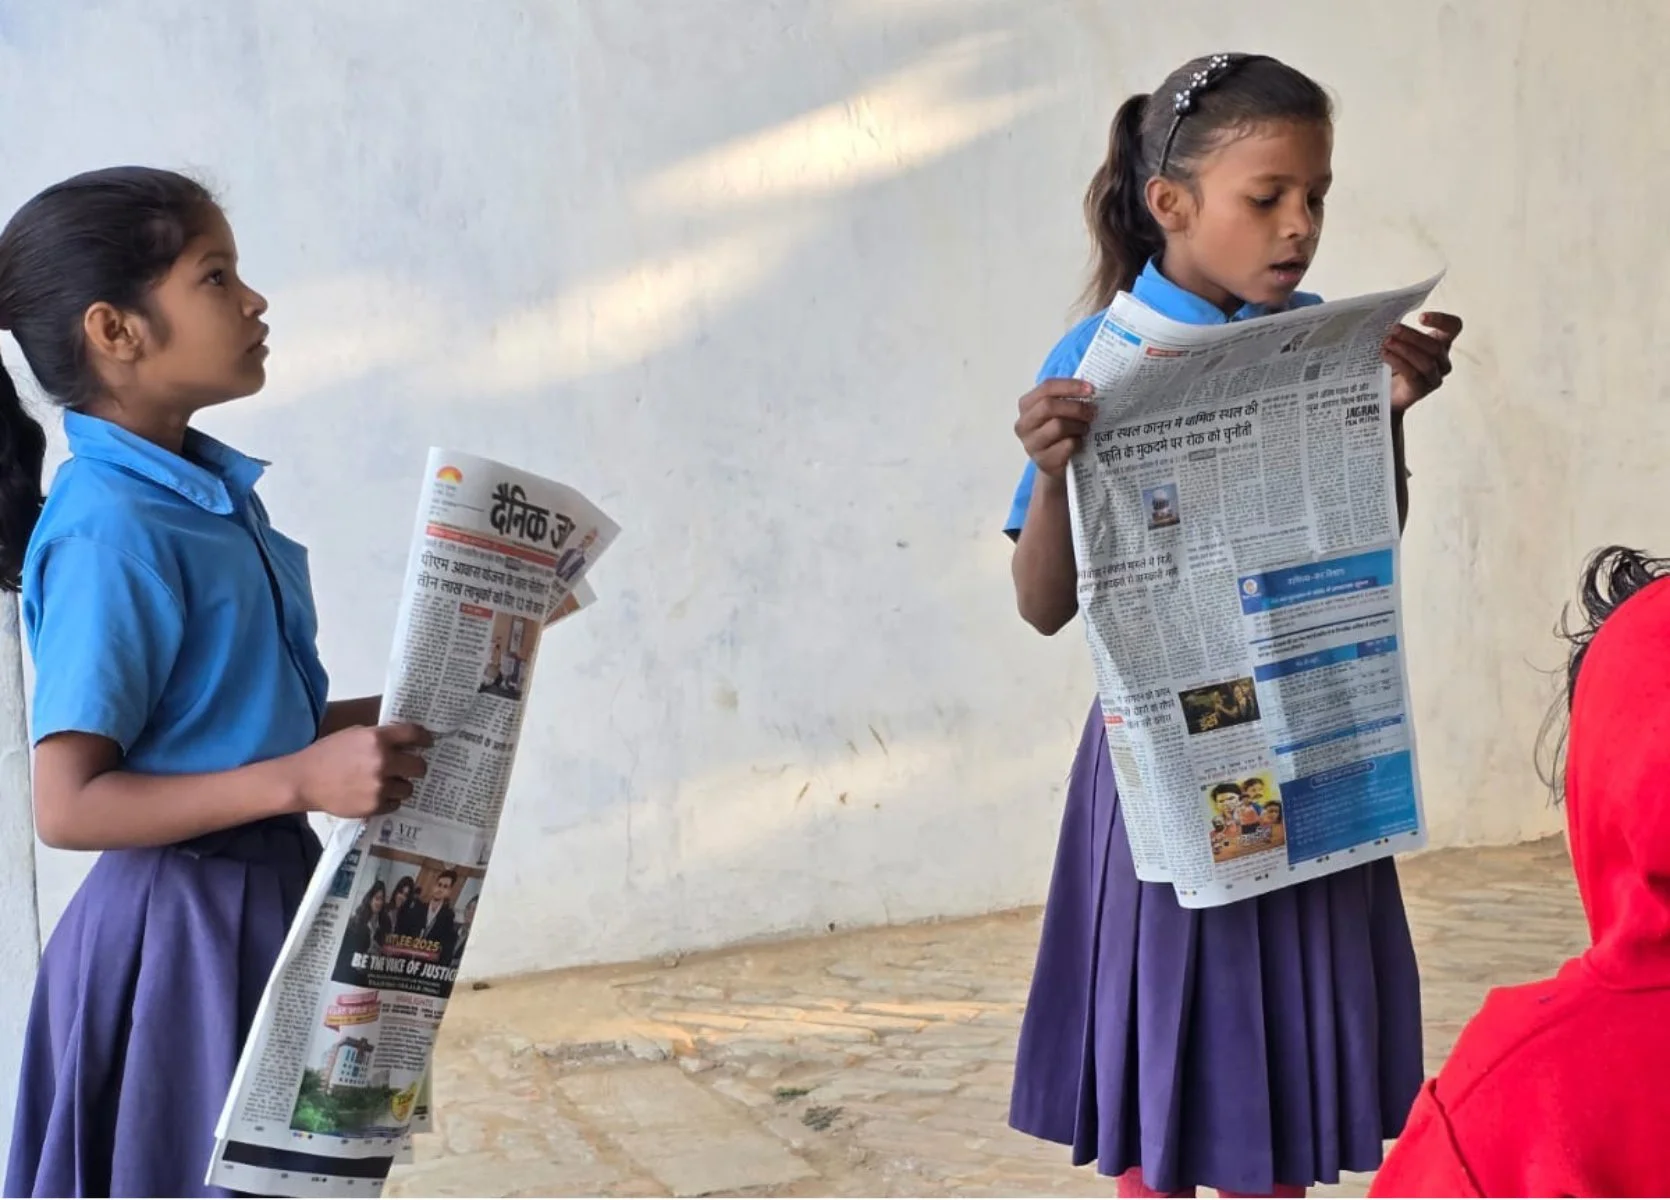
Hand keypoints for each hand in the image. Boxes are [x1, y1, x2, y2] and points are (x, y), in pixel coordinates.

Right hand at [288, 723, 432, 819]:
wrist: (304, 780)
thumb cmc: (328, 753)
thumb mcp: (354, 734)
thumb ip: (380, 737)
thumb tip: (404, 741)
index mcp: (377, 739)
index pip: (414, 735)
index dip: (424, 738)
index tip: (428, 742)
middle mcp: (382, 762)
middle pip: (419, 766)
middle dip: (416, 766)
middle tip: (409, 767)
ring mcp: (380, 786)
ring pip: (409, 788)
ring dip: (401, 785)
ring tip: (387, 783)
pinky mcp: (374, 806)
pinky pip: (395, 803)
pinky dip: (389, 799)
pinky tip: (376, 794)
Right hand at [1015, 378, 1096, 477]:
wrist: (1056, 463)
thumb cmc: (1059, 432)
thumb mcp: (1059, 411)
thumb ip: (1066, 398)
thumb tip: (1089, 389)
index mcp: (1026, 405)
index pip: (1046, 387)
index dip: (1070, 386)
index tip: (1090, 389)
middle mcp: (1023, 424)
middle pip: (1048, 406)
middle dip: (1075, 407)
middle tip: (1092, 412)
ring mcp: (1031, 444)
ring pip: (1058, 426)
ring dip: (1078, 426)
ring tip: (1085, 429)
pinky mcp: (1043, 461)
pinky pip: (1066, 445)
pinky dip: (1078, 442)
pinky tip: (1080, 444)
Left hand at [1383, 312, 1461, 414]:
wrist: (1385, 393)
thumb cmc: (1395, 363)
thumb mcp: (1400, 343)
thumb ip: (1400, 330)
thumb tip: (1386, 314)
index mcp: (1441, 343)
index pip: (1454, 327)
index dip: (1442, 320)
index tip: (1421, 317)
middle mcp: (1442, 360)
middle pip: (1435, 346)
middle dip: (1412, 336)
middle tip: (1393, 330)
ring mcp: (1434, 377)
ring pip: (1426, 361)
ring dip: (1405, 349)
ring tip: (1386, 343)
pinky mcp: (1421, 390)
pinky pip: (1414, 374)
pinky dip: (1399, 362)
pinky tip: (1386, 355)